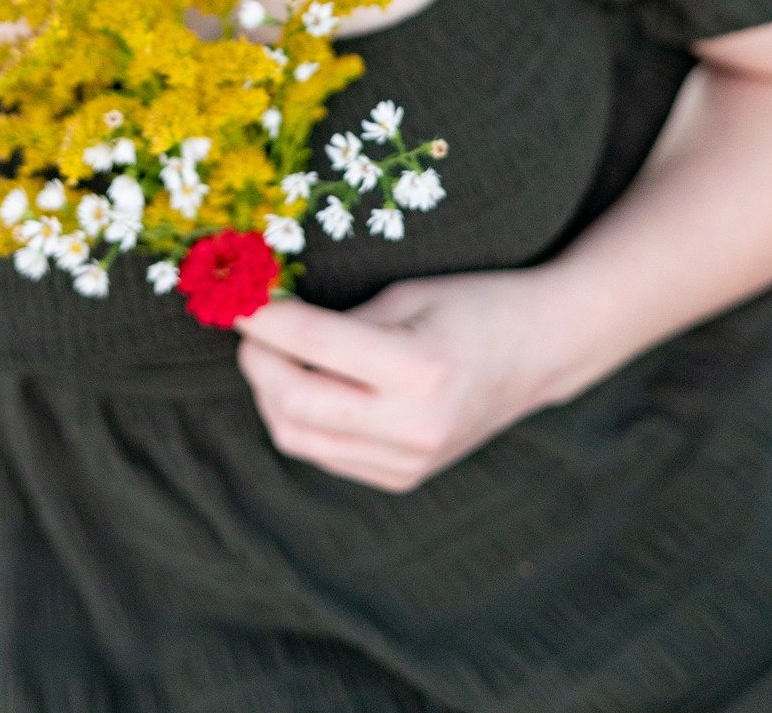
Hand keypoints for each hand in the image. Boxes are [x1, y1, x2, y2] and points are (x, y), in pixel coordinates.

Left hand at [234, 268, 570, 492]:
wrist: (540, 352)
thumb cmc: (472, 304)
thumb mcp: (405, 294)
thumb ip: (339, 319)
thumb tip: (265, 324)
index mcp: (420, 369)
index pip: (311, 342)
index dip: (260, 316)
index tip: (231, 294)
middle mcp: (414, 426)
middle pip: (292, 403)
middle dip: (255, 359)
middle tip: (246, 325)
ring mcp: (409, 463)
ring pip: (298, 437)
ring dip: (269, 393)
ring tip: (272, 352)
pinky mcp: (403, 478)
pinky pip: (324, 453)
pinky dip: (300, 417)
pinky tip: (307, 382)